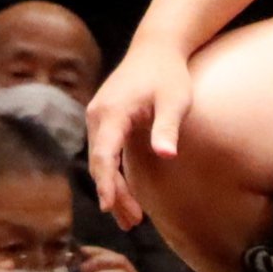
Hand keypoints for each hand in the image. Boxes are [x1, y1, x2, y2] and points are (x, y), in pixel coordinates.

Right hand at [85, 44, 188, 226]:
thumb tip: (166, 155)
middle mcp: (97, 115)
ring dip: (113, 187)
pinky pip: (105, 151)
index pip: (103, 155)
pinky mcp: (105, 118)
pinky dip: (113, 173)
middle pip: (100, 163)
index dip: (106, 184)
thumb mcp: (175, 100)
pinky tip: (126, 192)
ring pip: (100, 160)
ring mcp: (98, 116)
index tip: (109, 207)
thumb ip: (167, 127)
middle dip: (113, 194)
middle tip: (131, 224)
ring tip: (132, 219)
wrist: (156, 47)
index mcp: (112, 112)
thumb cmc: (168, 74)